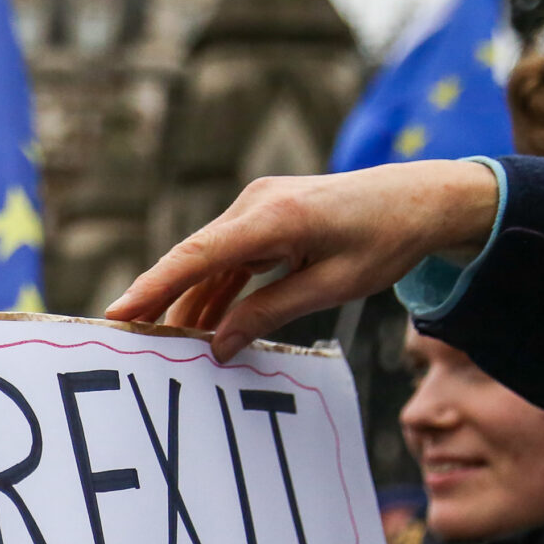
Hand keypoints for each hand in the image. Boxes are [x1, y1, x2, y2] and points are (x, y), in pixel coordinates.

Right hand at [103, 160, 502, 361]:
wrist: (424, 197)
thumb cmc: (387, 239)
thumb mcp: (334, 285)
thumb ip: (270, 313)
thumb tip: (219, 346)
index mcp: (276, 218)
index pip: (199, 255)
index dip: (154, 286)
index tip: (119, 314)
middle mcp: (258, 204)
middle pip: (194, 258)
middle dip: (159, 300)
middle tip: (127, 338)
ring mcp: (260, 207)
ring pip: (209, 261)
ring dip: (189, 301)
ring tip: (166, 344)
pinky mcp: (267, 217)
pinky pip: (229, 258)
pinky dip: (215, 289)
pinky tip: (203, 325)